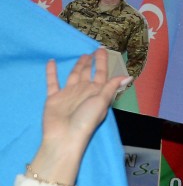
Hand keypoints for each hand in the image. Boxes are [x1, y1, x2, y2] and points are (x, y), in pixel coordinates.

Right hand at [31, 49, 130, 185]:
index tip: (103, 49)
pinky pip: (52, 82)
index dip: (103, 62)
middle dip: (92, 62)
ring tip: (82, 55)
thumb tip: (129, 76)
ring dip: (78, 66)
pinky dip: (52, 72)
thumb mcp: (102, 101)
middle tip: (95, 50)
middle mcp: (84, 91)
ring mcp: (69, 94)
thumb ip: (111, 87)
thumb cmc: (86, 119)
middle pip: (88, 73)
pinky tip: (52, 61)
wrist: (65, 135)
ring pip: (74, 75)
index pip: (102, 73)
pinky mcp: (54, 97)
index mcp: (97, 93)